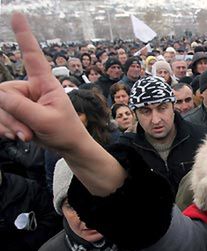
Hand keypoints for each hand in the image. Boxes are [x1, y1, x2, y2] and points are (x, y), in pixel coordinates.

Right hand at [0, 13, 124, 195]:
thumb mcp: (44, 120)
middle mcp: (31, 88)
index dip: (24, 35)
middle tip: (24, 132)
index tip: (17, 14)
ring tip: (24, 135)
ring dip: (8, 125)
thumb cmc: (65, 131)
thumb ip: (20, 108)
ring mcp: (23, 100)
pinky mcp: (16, 112)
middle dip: (10, 116)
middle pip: (4, 93)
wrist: (68, 147)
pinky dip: (4, 128)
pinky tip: (17, 136)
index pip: (32, 56)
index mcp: (44, 83)